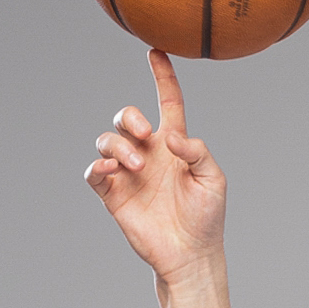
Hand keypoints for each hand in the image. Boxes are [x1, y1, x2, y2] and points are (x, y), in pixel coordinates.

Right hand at [83, 49, 226, 283]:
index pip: (167, 101)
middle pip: (126, 117)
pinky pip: (95, 170)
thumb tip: (170, 138)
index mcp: (174, 144)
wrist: (190, 256)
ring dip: (118, 145)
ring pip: (108, 140)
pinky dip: (99, 164)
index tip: (155, 52)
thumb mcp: (214, 180)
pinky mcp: (114, 194)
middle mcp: (148, 153)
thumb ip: (198, 152)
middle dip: (129, 118)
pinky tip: (113, 169)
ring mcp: (129, 173)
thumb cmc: (207, 218)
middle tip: (145, 135)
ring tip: (137, 166)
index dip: (162, 76)